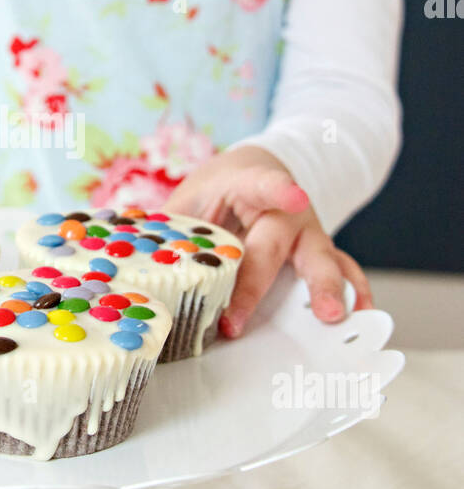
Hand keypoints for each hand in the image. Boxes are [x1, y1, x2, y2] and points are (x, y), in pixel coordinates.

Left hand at [163, 145, 373, 338]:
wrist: (258, 171)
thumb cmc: (220, 189)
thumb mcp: (192, 196)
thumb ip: (172, 226)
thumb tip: (128, 258)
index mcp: (251, 186)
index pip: (264, 184)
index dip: (278, 190)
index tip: (293, 196)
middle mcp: (287, 211)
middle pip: (282, 242)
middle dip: (265, 280)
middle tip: (262, 314)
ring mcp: (309, 233)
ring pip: (323, 258)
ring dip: (325, 289)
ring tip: (332, 317)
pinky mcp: (320, 254)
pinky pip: (343, 272)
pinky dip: (353, 293)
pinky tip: (360, 315)